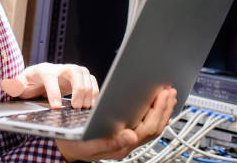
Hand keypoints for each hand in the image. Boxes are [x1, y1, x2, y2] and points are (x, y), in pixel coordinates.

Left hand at [1, 62, 98, 108]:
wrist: (41, 77)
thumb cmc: (30, 82)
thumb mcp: (20, 83)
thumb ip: (15, 85)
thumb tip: (7, 85)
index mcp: (44, 70)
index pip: (50, 78)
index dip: (54, 92)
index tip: (56, 108)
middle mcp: (60, 68)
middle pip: (74, 71)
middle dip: (78, 89)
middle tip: (76, 107)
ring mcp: (72, 71)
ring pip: (85, 74)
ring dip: (88, 91)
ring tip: (84, 108)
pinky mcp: (81, 76)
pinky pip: (93, 79)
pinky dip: (95, 91)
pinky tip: (91, 104)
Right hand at [55, 87, 177, 161]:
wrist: (67, 146)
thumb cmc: (75, 143)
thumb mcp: (86, 143)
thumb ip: (109, 142)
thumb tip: (131, 136)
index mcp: (122, 146)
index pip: (148, 128)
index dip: (158, 111)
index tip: (162, 94)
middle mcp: (128, 144)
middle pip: (155, 127)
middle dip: (165, 107)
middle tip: (169, 90)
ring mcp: (129, 140)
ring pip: (154, 127)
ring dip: (163, 110)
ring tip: (167, 95)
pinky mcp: (127, 133)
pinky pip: (147, 125)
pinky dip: (156, 113)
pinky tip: (156, 104)